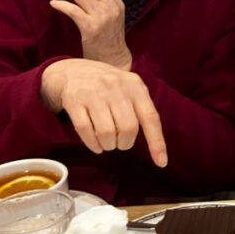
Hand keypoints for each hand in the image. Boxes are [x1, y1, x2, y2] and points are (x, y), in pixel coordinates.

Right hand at [40, 58, 166, 166]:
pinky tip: (96, 145)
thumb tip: (156, 145)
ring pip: (106, 132)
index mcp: (135, 86)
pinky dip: (93, 144)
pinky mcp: (74, 101)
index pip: (151, 117)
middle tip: (120, 143)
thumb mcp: (129, 89)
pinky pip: (86, 131)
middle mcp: (116, 87)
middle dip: (125, 143)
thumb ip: (141, 110)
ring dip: (108, 145)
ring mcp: (94, 93)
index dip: (157, 142)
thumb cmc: (108, 87)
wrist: (73, 71)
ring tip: (107, 142)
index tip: (161, 162)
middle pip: (128, 128)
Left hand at [48, 0, 130, 70]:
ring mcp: (103, 17)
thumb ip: (101, 1)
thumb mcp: (110, 16)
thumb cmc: (107, 39)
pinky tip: (54, 5)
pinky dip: (60, 4)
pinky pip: (72, 9)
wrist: (113, 62)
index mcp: (116, 2)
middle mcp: (112, 6)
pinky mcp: (91, 28)